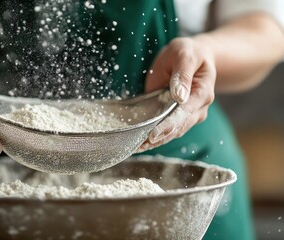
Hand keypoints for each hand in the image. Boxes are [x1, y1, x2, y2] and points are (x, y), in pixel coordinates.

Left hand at [138, 37, 215, 151]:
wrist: (194, 56)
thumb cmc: (189, 53)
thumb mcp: (185, 55)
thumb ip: (182, 74)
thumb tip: (180, 96)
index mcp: (203, 93)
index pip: (184, 113)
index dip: (168, 125)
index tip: (153, 135)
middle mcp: (198, 109)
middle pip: (177, 128)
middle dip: (158, 138)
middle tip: (138, 146)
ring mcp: (188, 115)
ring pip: (172, 133)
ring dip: (154, 142)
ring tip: (134, 148)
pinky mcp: (176, 116)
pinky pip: (166, 130)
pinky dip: (153, 138)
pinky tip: (138, 144)